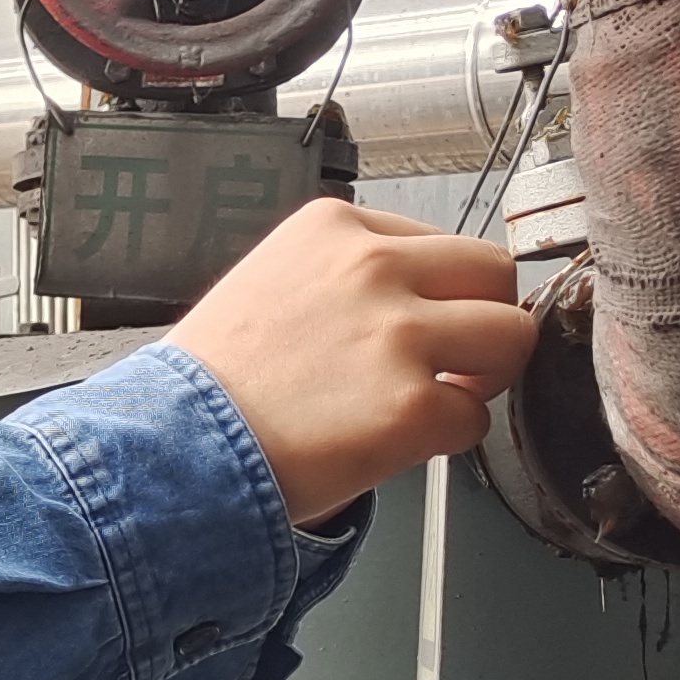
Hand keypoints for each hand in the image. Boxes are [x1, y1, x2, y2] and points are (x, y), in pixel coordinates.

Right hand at [166, 197, 534, 526]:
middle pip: (492, 272)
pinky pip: (477, 418)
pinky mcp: (412, 404)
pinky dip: (450, 438)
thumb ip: (340, 280)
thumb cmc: (206, 387)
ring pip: (510, 335)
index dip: (437, 292)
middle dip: (483, 320)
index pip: (435, 242)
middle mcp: (372, 267)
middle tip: (457, 360)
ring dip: (486, 375)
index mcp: (332, 229)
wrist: (169, 449)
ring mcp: (397, 334)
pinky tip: (403, 444)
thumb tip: (401, 309)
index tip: (419, 324)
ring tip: (442, 399)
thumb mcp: (267, 286)